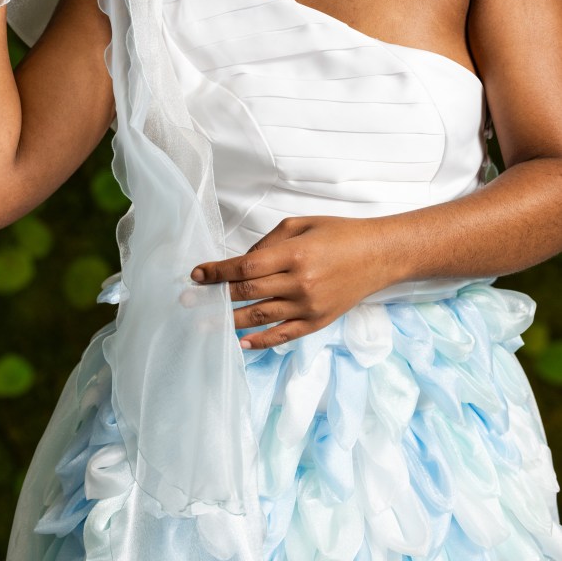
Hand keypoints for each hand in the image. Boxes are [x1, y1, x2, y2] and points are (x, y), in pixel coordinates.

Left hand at [190, 215, 396, 349]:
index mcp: (294, 254)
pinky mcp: (318, 322)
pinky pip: (283, 335)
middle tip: (189, 300)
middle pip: (248, 292)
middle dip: (215, 297)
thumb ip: (268, 243)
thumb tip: (241, 261)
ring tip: (204, 323)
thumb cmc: (338, 234)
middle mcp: (300, 283)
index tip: (197, 275)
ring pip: (260, 317)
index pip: (246, 266)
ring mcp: (309, 306)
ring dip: (229, 321)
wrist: (378, 255)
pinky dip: (260, 341)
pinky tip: (240, 342)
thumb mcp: (301, 225)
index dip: (218, 272)